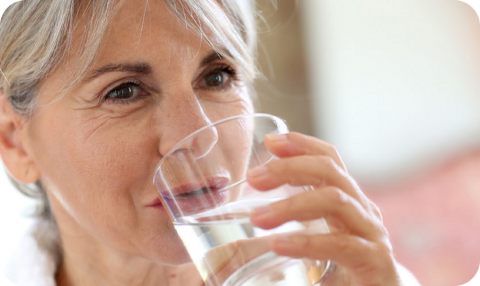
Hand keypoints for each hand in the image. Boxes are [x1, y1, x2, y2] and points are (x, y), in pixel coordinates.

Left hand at [246, 132, 412, 285]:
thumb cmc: (346, 268)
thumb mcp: (320, 236)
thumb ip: (297, 222)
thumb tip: (251, 215)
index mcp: (348, 200)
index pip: (329, 159)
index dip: (302, 145)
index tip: (270, 141)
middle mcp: (362, 210)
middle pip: (330, 171)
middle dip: (289, 168)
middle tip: (254, 178)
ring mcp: (371, 234)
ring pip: (335, 200)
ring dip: (292, 205)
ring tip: (258, 218)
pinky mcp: (375, 261)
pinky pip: (341, 244)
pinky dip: (306, 242)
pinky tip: (278, 244)